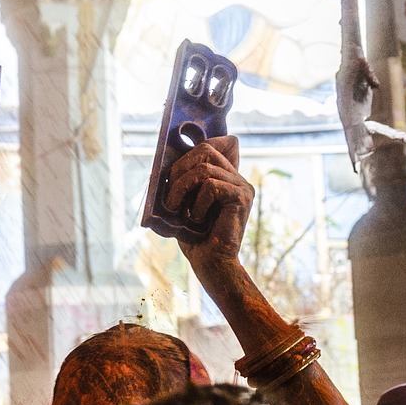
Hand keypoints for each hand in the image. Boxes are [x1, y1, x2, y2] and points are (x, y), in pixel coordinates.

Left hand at [165, 136, 253, 269]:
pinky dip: (197, 203)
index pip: (225, 141)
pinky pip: (211, 185)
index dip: (204, 141)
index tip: (183, 160)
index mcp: (226, 177)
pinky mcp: (242, 197)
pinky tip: (197, 219)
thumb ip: (182, 182)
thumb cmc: (194, 237)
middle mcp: (237, 178)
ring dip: (182, 189)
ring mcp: (242, 186)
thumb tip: (162, 164)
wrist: (211, 263)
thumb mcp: (183, 204)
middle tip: (170, 196)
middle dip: (179, 169)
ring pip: (204, 168)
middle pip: (206, 149)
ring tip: (178, 211)